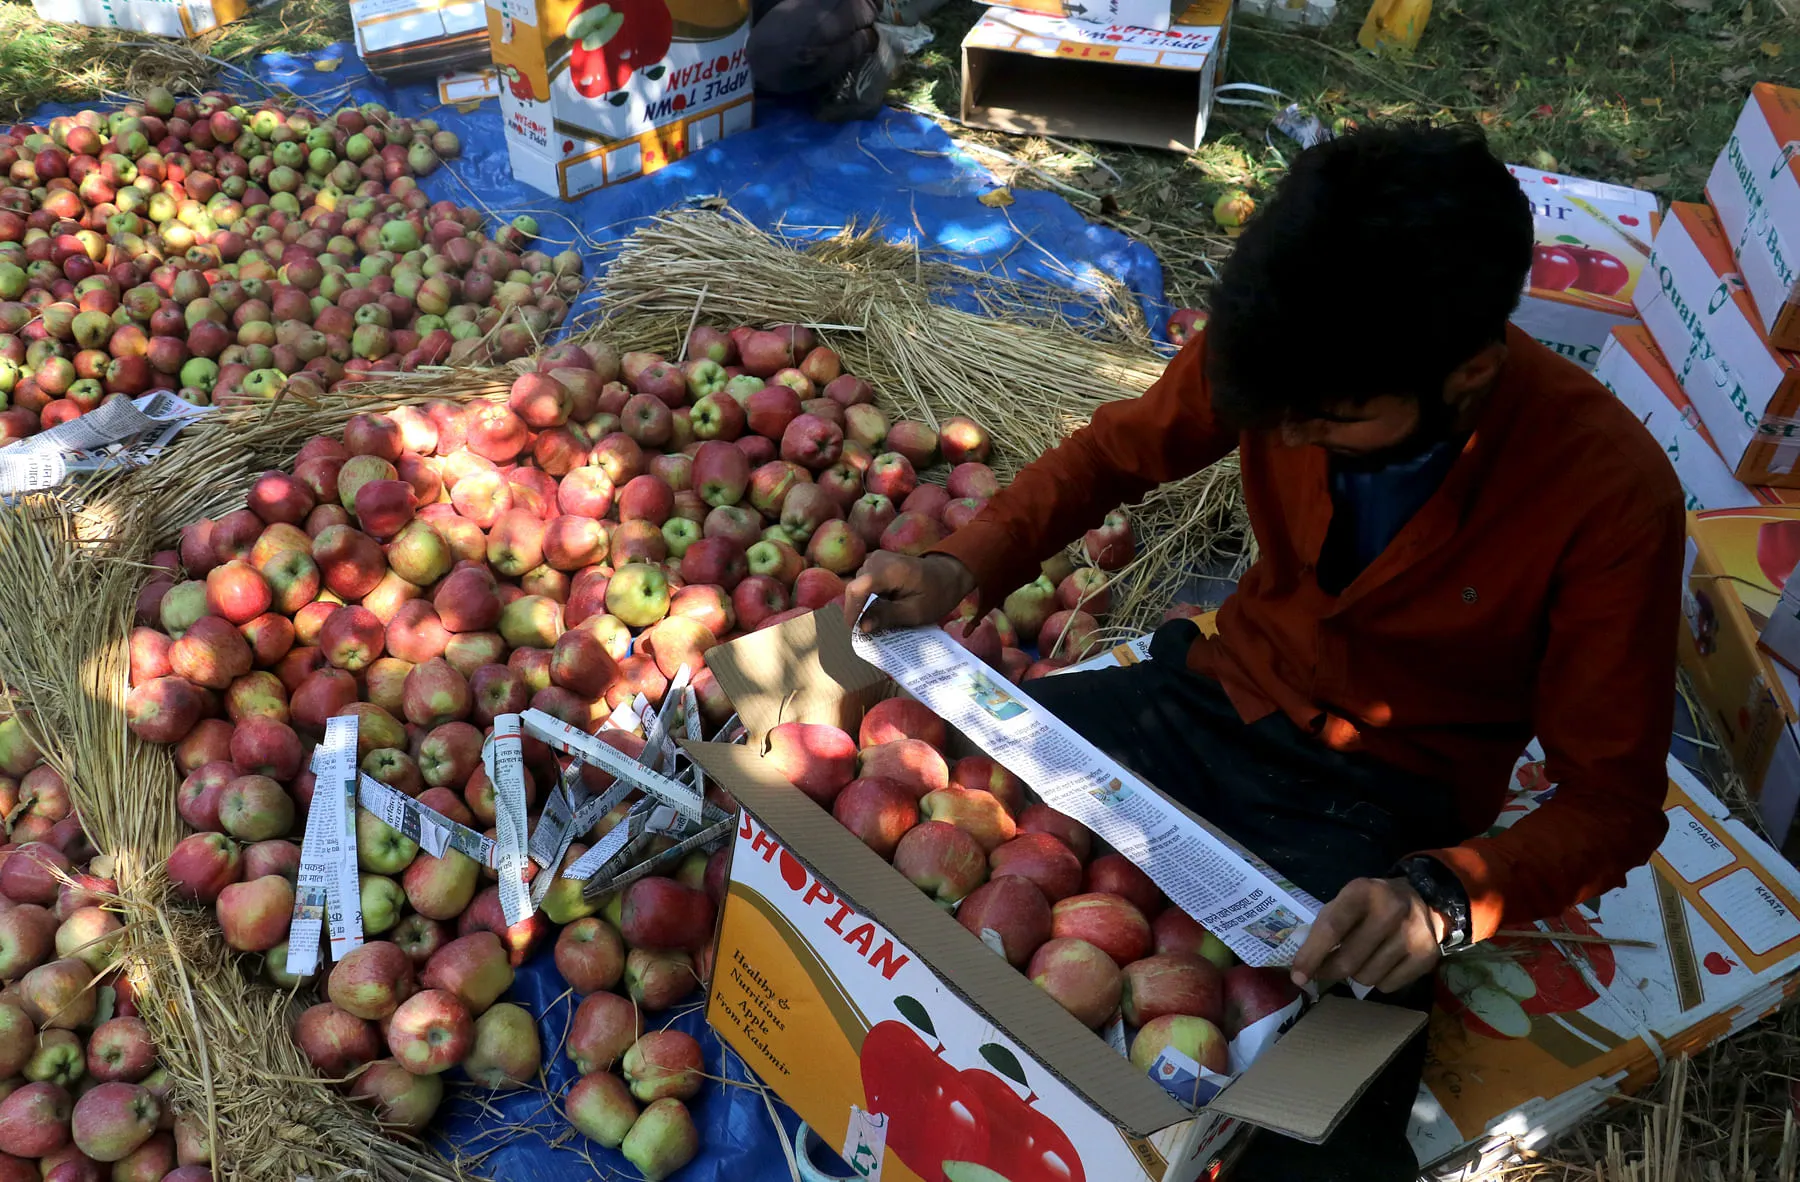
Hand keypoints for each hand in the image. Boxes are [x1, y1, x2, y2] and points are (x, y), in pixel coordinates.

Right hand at [843, 552, 975, 631]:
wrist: (947, 575)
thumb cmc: (936, 595)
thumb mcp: (915, 612)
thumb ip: (887, 617)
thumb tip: (862, 627)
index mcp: (891, 570)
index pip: (858, 588)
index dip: (852, 610)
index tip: (857, 630)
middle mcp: (878, 559)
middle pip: (856, 588)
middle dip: (859, 610)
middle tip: (873, 628)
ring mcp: (874, 558)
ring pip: (858, 587)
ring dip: (865, 604)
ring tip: (883, 617)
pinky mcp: (874, 562)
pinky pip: (863, 582)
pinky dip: (869, 597)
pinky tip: (884, 606)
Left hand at [1288, 877, 1445, 993]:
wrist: (1421, 900)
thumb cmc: (1371, 904)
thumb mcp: (1345, 902)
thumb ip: (1324, 928)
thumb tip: (1302, 967)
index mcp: (1363, 891)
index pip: (1332, 928)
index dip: (1311, 955)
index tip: (1297, 976)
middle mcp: (1391, 910)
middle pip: (1349, 960)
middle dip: (1329, 971)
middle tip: (1323, 971)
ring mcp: (1413, 934)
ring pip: (1367, 978)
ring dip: (1356, 975)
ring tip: (1361, 958)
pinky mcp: (1427, 956)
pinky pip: (1388, 986)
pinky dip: (1378, 980)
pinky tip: (1382, 962)